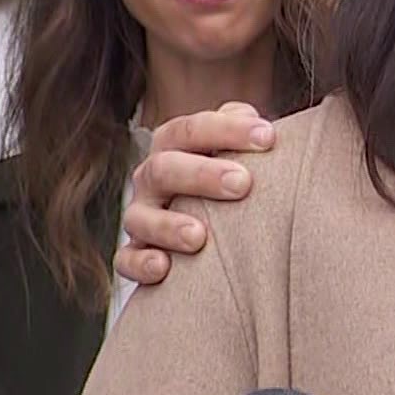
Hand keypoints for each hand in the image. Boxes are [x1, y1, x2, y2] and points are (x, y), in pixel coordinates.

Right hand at [114, 102, 275, 285]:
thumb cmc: (234, 176)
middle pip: (165, 168)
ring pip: (140, 217)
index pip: (192, 130)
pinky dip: (140, 263)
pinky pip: (126, 260)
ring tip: (199, 237)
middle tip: (242, 183)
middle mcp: (153, 178)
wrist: (215, 223)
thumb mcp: (240, 150)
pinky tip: (163, 268)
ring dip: (168, 226)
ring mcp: (141, 216)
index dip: (228, 130)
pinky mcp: (134, 254)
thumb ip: (248, 132)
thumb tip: (261, 125)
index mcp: (175, 145)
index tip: (268, 138)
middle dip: (202, 175)